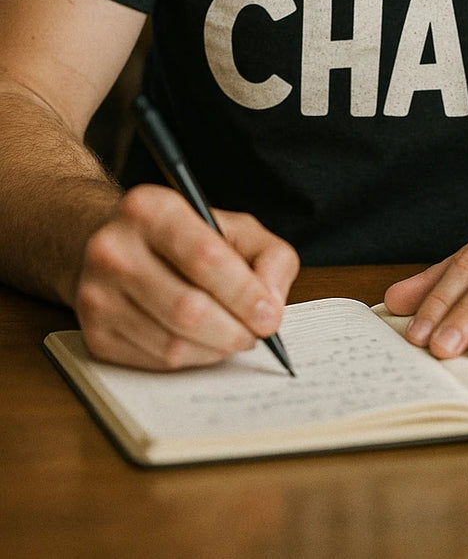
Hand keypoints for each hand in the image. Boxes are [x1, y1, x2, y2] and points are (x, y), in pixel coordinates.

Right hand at [75, 184, 299, 369]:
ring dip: (215, 349)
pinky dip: (191, 359)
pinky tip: (200, 341)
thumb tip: (271, 305)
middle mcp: (113, 248)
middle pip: (188, 309)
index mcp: (149, 208)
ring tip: (231, 335)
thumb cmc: (183, 238)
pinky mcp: (93, 333)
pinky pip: (155, 362)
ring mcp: (96, 294)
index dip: (244, 293)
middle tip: (255, 334)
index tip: (269, 316)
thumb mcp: (233, 227)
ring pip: (172, 343)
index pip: (204, 257)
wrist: (111, 247)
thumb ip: (269, 256)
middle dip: (234, 330)